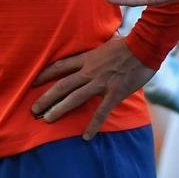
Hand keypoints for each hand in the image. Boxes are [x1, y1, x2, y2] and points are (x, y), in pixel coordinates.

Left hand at [30, 36, 154, 140]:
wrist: (145, 46)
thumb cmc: (128, 43)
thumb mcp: (107, 41)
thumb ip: (99, 46)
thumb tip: (97, 42)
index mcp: (87, 58)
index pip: (61, 66)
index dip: (45, 74)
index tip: (33, 82)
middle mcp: (90, 71)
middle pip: (63, 85)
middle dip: (46, 97)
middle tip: (33, 109)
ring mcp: (101, 82)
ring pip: (74, 97)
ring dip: (59, 109)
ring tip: (47, 120)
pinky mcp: (114, 93)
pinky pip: (101, 112)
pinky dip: (93, 125)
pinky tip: (86, 137)